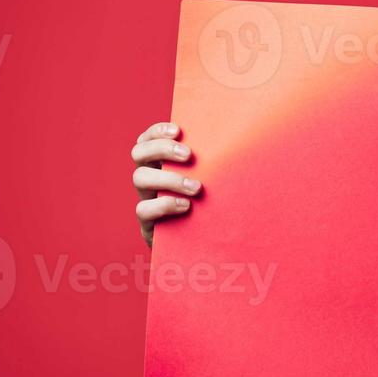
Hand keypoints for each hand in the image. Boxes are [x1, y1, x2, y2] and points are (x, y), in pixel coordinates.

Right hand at [131, 121, 201, 245]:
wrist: (201, 244)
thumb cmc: (210, 205)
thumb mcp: (209, 181)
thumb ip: (213, 162)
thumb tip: (239, 137)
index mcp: (161, 163)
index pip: (148, 139)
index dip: (157, 131)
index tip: (178, 131)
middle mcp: (149, 178)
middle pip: (138, 153)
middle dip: (162, 149)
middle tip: (188, 155)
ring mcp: (146, 199)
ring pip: (140, 178)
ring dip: (169, 179)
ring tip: (196, 187)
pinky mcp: (147, 223)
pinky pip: (143, 210)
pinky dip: (164, 205)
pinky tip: (186, 206)